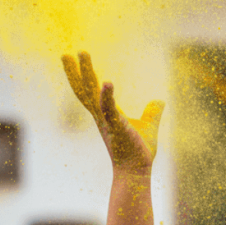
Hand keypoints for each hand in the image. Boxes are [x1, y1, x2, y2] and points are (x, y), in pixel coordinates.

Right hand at [62, 52, 163, 171]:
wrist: (137, 171)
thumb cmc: (139, 151)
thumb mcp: (148, 126)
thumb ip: (152, 113)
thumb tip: (160, 101)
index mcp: (106, 115)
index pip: (90, 92)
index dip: (82, 76)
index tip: (75, 58)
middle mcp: (101, 117)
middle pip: (84, 90)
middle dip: (75, 72)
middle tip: (66, 54)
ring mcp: (107, 122)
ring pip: (92, 94)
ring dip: (86, 74)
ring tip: (82, 54)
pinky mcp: (117, 128)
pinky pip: (109, 110)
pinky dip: (107, 96)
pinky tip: (108, 83)